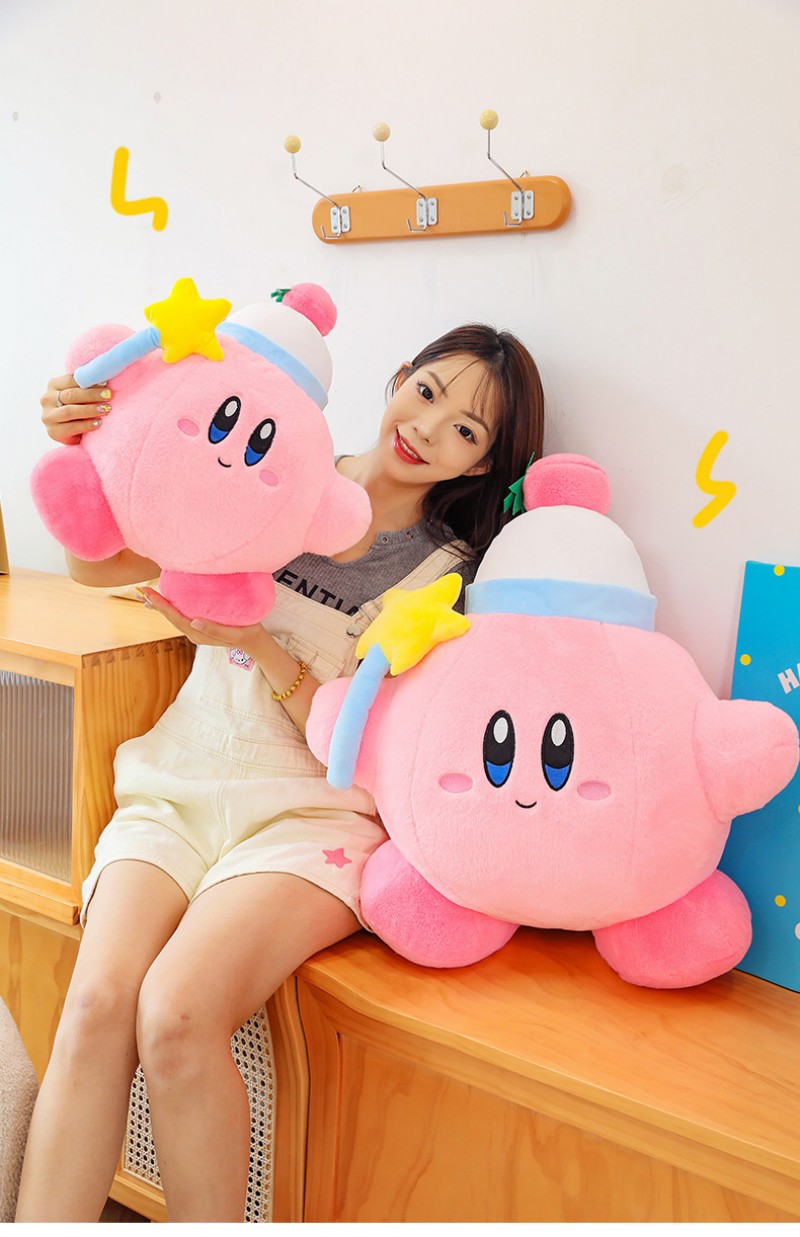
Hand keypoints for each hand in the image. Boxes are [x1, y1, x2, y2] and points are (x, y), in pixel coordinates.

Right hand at [41, 373, 112, 444]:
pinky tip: (99, 423)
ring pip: (70, 411)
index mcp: (53, 385)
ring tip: (106, 409)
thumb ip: (85, 387)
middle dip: (92, 395)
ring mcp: (48, 416)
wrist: (71, 433)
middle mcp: (47, 399)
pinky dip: (87, 425)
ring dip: (90, 409)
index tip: (105, 384)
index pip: (71, 380)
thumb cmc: (78, 409)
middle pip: (71, 395)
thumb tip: (104, 380)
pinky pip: (72, 427)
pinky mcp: (53, 432)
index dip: (89, 381)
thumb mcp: (79, 396)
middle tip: (109, 395)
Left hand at [138, 587, 268, 655]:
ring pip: (174, 617)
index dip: (162, 605)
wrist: (254, 641)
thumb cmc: (246, 634)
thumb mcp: (233, 633)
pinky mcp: (200, 625)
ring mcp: (196, 630)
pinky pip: (182, 615)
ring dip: (162, 605)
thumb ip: (214, 629)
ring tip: (150, 594)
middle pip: (171, 617)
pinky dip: (172, 607)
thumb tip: (193, 621)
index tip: (150, 593)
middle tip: (143, 590)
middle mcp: (193, 633)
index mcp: (198, 634)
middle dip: (156, 604)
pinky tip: (169, 599)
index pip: (175, 618)